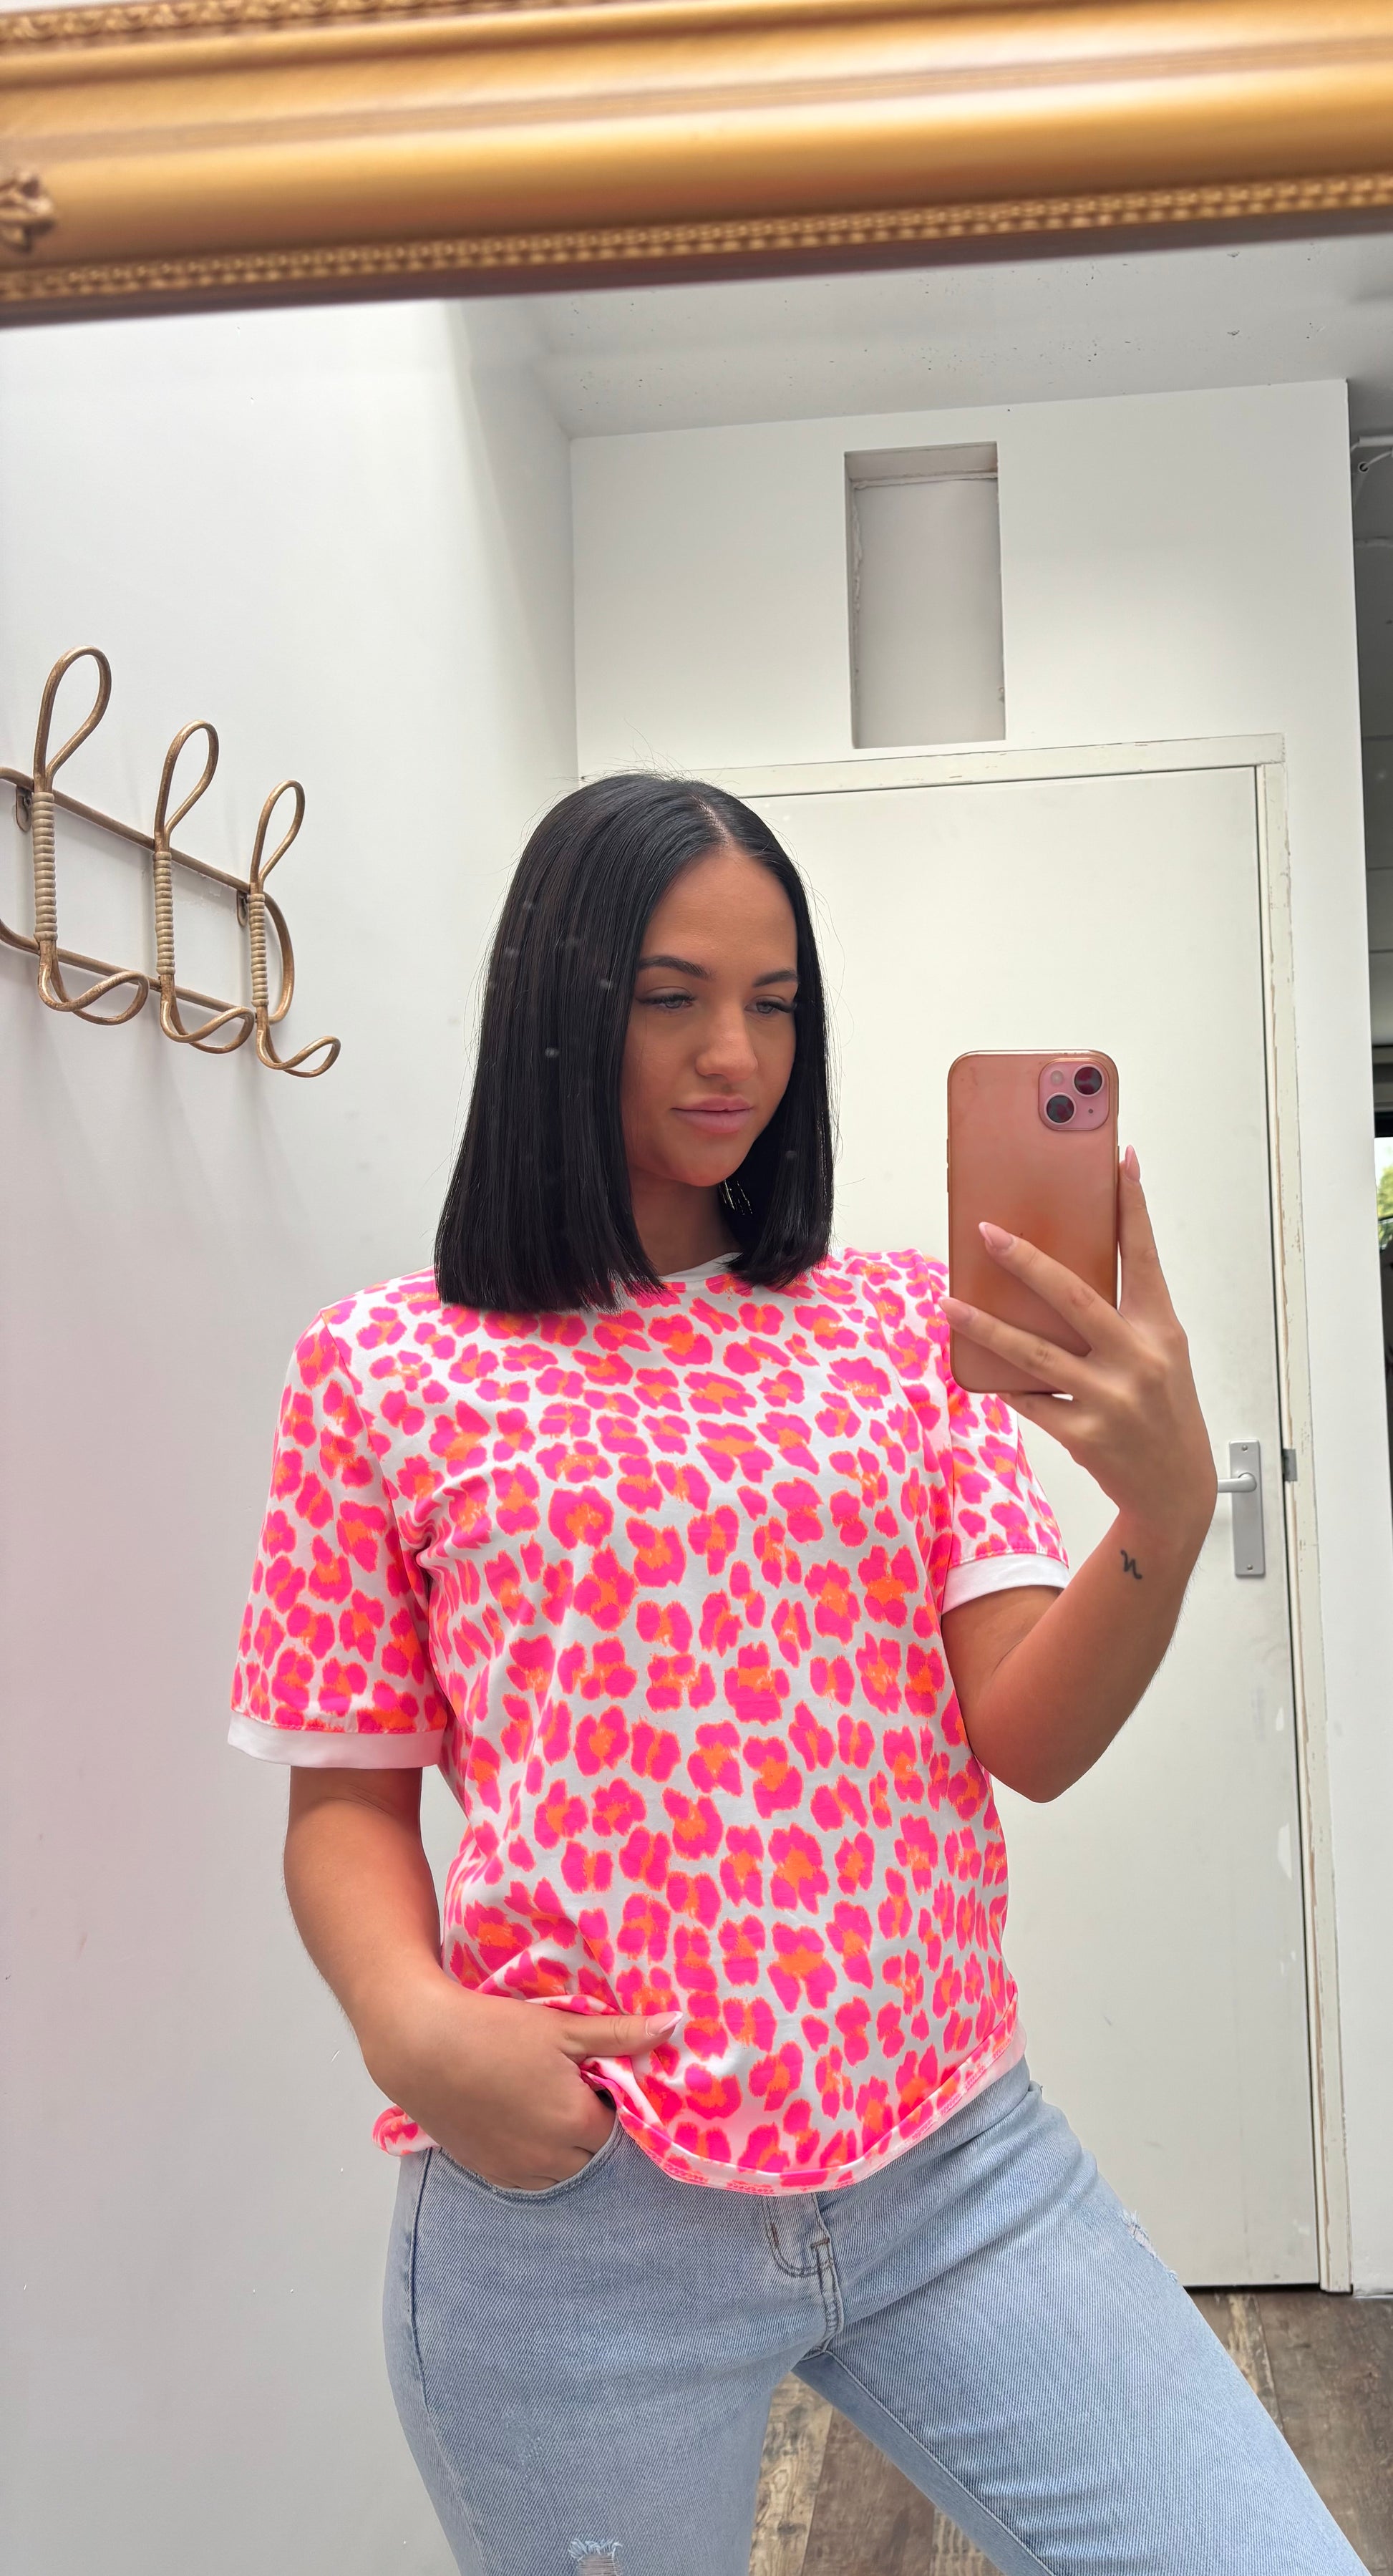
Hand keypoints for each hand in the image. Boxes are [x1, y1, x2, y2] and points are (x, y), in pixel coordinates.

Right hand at [363, 1974, 680, 2189]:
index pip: (617, 2127)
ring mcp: (516, 2170)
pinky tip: (522, 2123)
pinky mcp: (487, 2171)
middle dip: (592, 2128)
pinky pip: (529, 2180)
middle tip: (574, 2089)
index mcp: (574, 2120)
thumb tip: (673, 2024)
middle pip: (593, 2154)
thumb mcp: (562, 2027)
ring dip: (566, 2148)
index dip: (611, 2101)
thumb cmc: (494, 2030)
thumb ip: (619, 2034)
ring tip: (547, 2105)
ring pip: (563, 2173)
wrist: (421, 2046)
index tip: (596, 2076)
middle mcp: (550, 2156)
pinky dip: (537, 2160)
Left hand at [941, 1148, 1215, 1554]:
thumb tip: (1060, 1274)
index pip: (1144, 1256)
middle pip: (1073, 1296)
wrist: (1177, 1491)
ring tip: (949, 1302)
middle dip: (1026, 1260)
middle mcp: (1138, 1359)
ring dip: (985, 1325)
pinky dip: (1004, 1385)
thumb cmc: (1163, 1411)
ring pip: (1034, 1353)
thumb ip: (1124, 1314)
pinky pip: (1030, 1401)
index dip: (1133, 1207)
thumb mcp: (1160, 1354)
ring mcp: (1110, 1399)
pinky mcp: (1084, 1436)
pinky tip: (980, 1372)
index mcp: (1161, 1329)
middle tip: (987, 1232)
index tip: (1122, 1159)